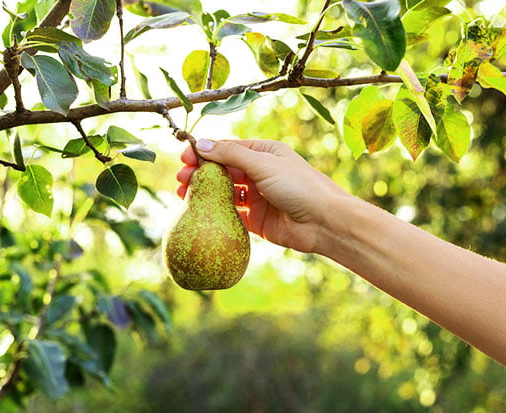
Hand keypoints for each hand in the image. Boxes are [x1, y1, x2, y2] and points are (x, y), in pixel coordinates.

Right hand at [175, 139, 349, 252]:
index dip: (205, 152)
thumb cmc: (300, 186)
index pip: (227, 148)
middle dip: (200, 172)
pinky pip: (230, 213)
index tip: (185, 157)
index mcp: (264, 153)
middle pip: (222, 170)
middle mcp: (259, 173)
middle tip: (181, 178)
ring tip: (183, 193)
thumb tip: (201, 143)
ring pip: (223, 192)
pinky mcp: (256, 220)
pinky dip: (214, 211)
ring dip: (204, 191)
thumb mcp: (264, 164)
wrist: (324, 222)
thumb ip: (231, 154)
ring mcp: (257, 197)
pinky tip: (198, 211)